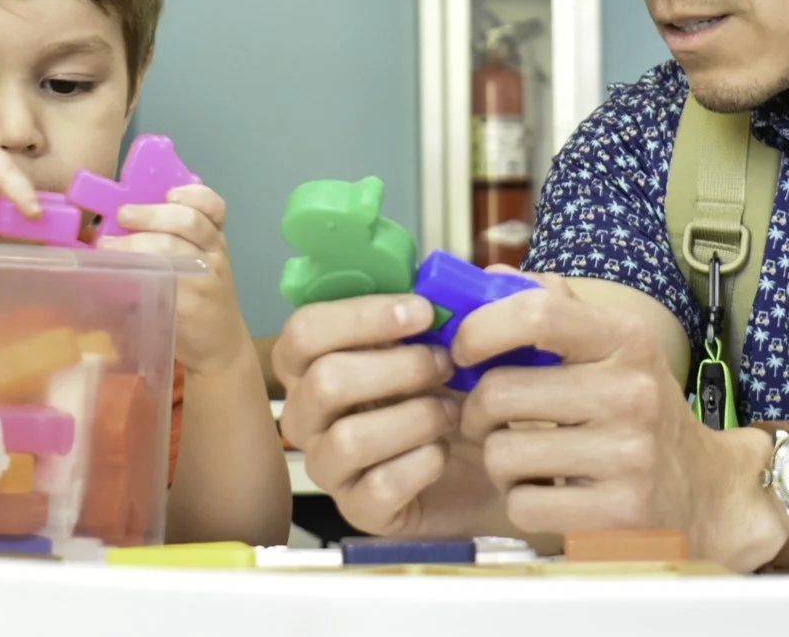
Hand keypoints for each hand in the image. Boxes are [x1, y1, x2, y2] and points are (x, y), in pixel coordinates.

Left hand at [102, 184, 251, 376]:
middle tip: (122, 215)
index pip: (214, 206)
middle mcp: (214, 254)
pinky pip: (161, 282)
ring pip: (172, 249)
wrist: (220, 344)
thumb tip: (122, 220)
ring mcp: (203, 279)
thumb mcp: (200, 263)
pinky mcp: (188, 306)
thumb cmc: (202, 298)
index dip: (192, 194)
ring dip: (135, 243)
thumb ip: (175, 240)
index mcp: (214, 239)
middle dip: (151, 214)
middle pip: (188, 222)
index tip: (168, 193)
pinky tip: (117, 273)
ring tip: (107, 245)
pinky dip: (136, 274)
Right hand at [274, 295, 497, 537]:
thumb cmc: (450, 392)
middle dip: (398, 367)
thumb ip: (448, 303)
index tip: (422, 312)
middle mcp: (308, 415)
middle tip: (444, 363)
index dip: (363, 316)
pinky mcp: (360, 511)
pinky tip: (443, 452)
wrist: (484, 464)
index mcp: (314, 363)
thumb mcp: (448, 338)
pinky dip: (423, 463)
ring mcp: (329, 467)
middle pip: (325, 381)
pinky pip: (381, 487)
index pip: (305, 330)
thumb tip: (458, 277)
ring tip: (450, 410)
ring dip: (415, 416)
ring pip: (351, 438)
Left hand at [451, 273, 754, 559]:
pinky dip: (521, 502)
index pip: (536, 312)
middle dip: (476, 410)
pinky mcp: (618, 513)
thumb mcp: (611, 347)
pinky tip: (548, 493)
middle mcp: (631, 392)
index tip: (463, 352)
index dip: (480, 329)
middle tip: (487, 419)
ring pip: (502, 454)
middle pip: (500, 392)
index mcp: (625, 338)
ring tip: (526, 459)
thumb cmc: (637, 409)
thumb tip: (489, 276)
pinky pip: (523, 505)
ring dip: (498, 461)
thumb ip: (552, 307)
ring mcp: (629, 455)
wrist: (702, 489)